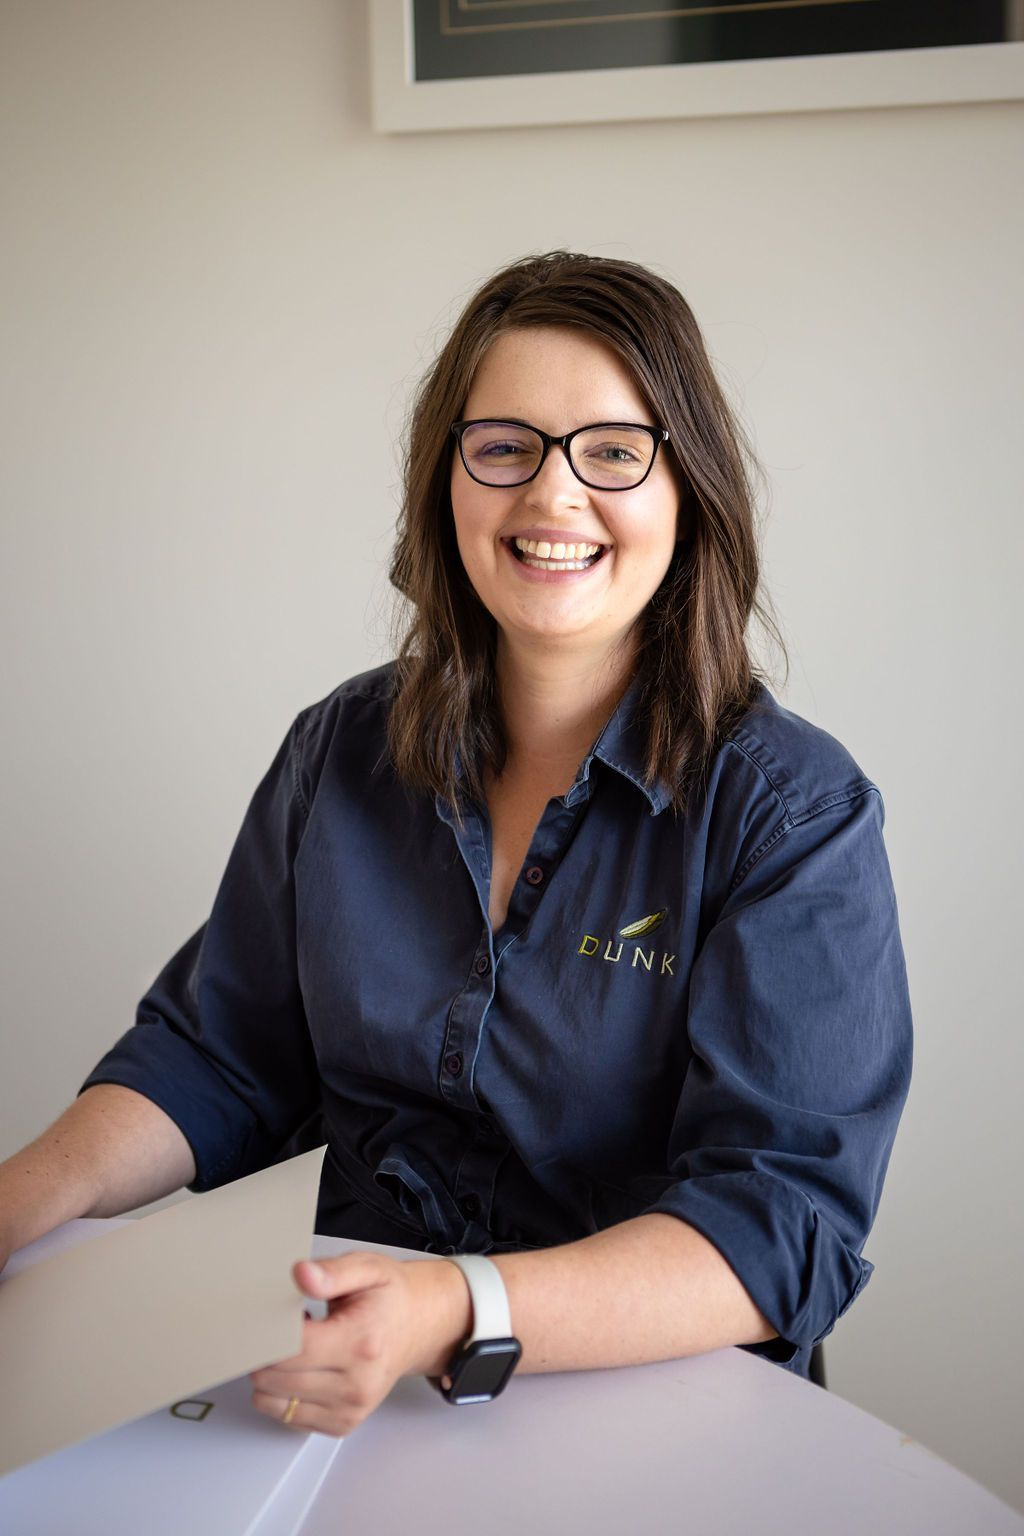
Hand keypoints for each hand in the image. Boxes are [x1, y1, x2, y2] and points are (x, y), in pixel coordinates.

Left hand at [249, 1252, 469, 1436]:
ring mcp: (350, 1408)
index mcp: (361, 1342)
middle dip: (267, 1351)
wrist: (418, 1325)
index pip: (292, 1350)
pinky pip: (288, 1417)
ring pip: (274, 1403)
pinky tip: (303, 1369)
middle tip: (286, 1329)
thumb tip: (301, 1274)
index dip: (270, 1332)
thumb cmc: (390, 1298)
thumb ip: (331, 1271)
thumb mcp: (366, 1268)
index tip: (274, 1316)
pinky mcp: (343, 1424)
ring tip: (296, 1349)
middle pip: (276, 1380)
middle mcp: (357, 1383)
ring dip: (272, 1375)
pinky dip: (284, 1394)